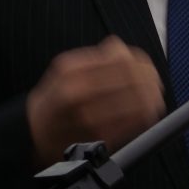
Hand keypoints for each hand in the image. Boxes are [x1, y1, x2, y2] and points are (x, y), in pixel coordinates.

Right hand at [26, 35, 165, 167]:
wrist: (34, 135)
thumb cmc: (54, 101)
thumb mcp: (65, 70)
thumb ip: (95, 59)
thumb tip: (125, 52)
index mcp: (71, 69)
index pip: (120, 59)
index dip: (139, 62)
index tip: (144, 67)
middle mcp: (79, 91)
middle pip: (133, 79)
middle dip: (149, 80)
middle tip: (154, 82)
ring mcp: (90, 116)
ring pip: (138, 101)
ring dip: (152, 97)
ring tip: (154, 96)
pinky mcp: (100, 137)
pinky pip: (134, 123)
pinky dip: (147, 115)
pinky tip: (148, 111)